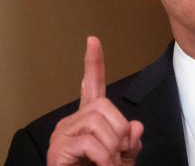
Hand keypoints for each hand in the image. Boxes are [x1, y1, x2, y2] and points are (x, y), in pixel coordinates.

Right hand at [47, 36, 143, 165]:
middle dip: (119, 130)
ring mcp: (63, 134)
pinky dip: (105, 159)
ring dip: (113, 148)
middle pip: (104, 105)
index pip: (92, 85)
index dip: (94, 63)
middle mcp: (72, 121)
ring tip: (109, 164)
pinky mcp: (58, 149)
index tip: (93, 41)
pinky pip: (92, 143)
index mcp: (88, 120)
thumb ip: (130, 143)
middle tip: (118, 153)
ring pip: (99, 123)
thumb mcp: (122, 159)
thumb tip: (136, 126)